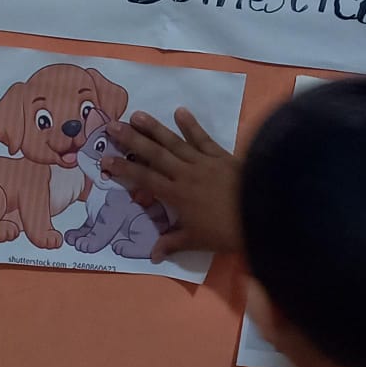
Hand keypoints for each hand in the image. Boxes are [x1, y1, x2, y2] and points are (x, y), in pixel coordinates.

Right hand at [103, 109, 240, 261]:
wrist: (261, 213)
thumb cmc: (227, 231)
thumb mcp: (197, 241)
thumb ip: (172, 243)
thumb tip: (152, 255)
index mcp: (176, 195)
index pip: (144, 179)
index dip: (123, 169)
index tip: (104, 160)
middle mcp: (185, 174)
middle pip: (155, 154)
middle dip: (132, 140)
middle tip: (112, 125)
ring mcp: (203, 162)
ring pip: (174, 142)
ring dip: (155, 128)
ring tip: (137, 115)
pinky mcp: (222, 156)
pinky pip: (203, 139)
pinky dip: (192, 126)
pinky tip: (180, 111)